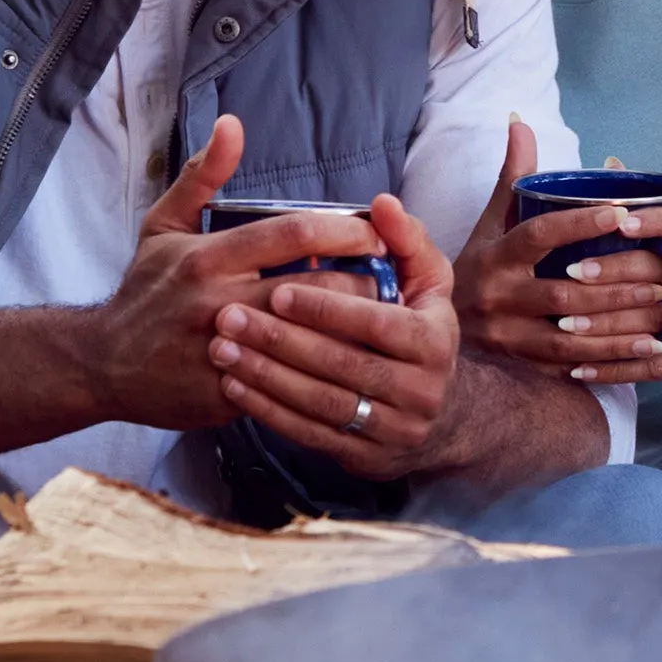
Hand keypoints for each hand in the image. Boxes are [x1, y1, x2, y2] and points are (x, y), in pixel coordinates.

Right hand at [83, 116, 388, 428]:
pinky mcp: (231, 392)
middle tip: (391, 281)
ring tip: (384, 319)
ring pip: (314, 338)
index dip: (344, 232)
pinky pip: (294, 379)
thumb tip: (232, 125)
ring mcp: (226, 349)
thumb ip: (202, 176)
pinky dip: (327, 370)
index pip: (293, 233)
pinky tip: (351, 363)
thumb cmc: (145, 291)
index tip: (374, 235)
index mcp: (207, 258)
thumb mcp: (162, 227)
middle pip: (316, 288)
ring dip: (355, 328)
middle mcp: (217, 301)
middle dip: (365, 284)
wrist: (102, 365)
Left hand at [206, 194, 461, 477]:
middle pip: (344, 364)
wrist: (440, 416)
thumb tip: (381, 204)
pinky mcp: (368, 458)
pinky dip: (269, 411)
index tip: (278, 289)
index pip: (379, 323)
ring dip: (267, 376)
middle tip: (230, 316)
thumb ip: (404, 239)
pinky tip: (234, 387)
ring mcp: (395, 429)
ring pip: (323, 402)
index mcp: (437, 340)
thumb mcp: (428, 282)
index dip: (329, 308)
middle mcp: (423, 390)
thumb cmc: (420, 330)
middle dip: (283, 341)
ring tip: (222, 349)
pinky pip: (311, 434)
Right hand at [453, 118, 661, 369]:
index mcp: (494, 256)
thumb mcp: (490, 222)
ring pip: (572, 334)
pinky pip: (572, 364)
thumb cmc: (480, 264)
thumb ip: (512, 176)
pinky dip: (612, 358)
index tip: (621, 213)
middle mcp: (498, 297)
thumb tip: (519, 120)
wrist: (439, 326)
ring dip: (622, 326)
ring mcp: (509, 337)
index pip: (540, 236)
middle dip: (616, 287)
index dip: (579, 223)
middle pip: (564, 293)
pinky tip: (648, 348)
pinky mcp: (522, 366)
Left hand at [563, 209, 661, 409]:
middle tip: (571, 273)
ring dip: (605, 324)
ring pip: (654, 321)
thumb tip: (611, 164)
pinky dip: (616, 368)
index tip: (618, 219)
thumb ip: (653, 222)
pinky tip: (581, 370)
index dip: (656, 220)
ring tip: (565, 324)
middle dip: (613, 271)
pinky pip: (655, 365)